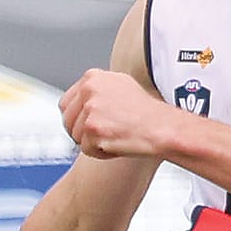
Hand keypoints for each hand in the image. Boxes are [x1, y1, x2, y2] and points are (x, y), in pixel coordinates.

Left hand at [60, 69, 177, 159]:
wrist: (163, 128)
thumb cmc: (149, 113)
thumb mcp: (122, 87)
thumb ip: (98, 91)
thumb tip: (82, 101)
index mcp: (93, 77)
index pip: (67, 103)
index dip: (78, 119)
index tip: (91, 124)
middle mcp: (89, 89)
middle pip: (68, 120)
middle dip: (83, 132)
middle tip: (104, 134)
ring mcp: (90, 108)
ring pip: (76, 136)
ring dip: (93, 143)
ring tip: (115, 136)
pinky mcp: (93, 128)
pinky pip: (87, 150)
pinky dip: (101, 152)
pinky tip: (118, 144)